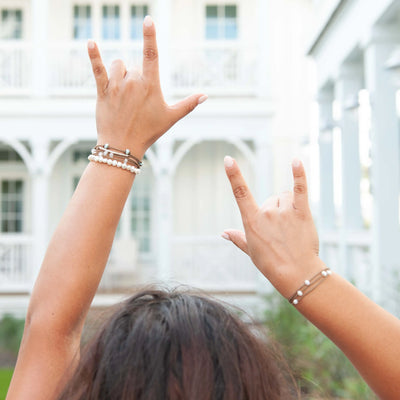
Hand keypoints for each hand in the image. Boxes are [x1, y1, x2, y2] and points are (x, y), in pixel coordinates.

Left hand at [87, 16, 206, 158]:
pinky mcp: (102, 91)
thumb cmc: (149, 132)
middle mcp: (133, 82)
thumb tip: (205, 95)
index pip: (151, 54)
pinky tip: (91, 42)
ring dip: (121, 74)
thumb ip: (188, 104)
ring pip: (119, 66)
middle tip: (136, 104)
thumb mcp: (171, 118)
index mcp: (150, 85)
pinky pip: (97, 68)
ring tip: (123, 95)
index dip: (150, 36)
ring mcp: (116, 86)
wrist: (123, 146)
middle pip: (135, 67)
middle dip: (137, 80)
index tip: (148, 19)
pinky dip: (94, 55)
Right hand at [223, 156, 320, 297]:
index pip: (240, 193)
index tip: (228, 160)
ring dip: (287, 206)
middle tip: (281, 233)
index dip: (233, 175)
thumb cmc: (271, 264)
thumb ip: (238, 238)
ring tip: (292, 227)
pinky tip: (296, 161)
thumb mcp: (251, 251)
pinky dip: (299, 174)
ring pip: (285, 197)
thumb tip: (224, 232)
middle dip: (275, 211)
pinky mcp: (302, 213)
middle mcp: (267, 213)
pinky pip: (300, 189)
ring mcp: (285, 212)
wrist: (296, 274)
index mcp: (252, 221)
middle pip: (271, 199)